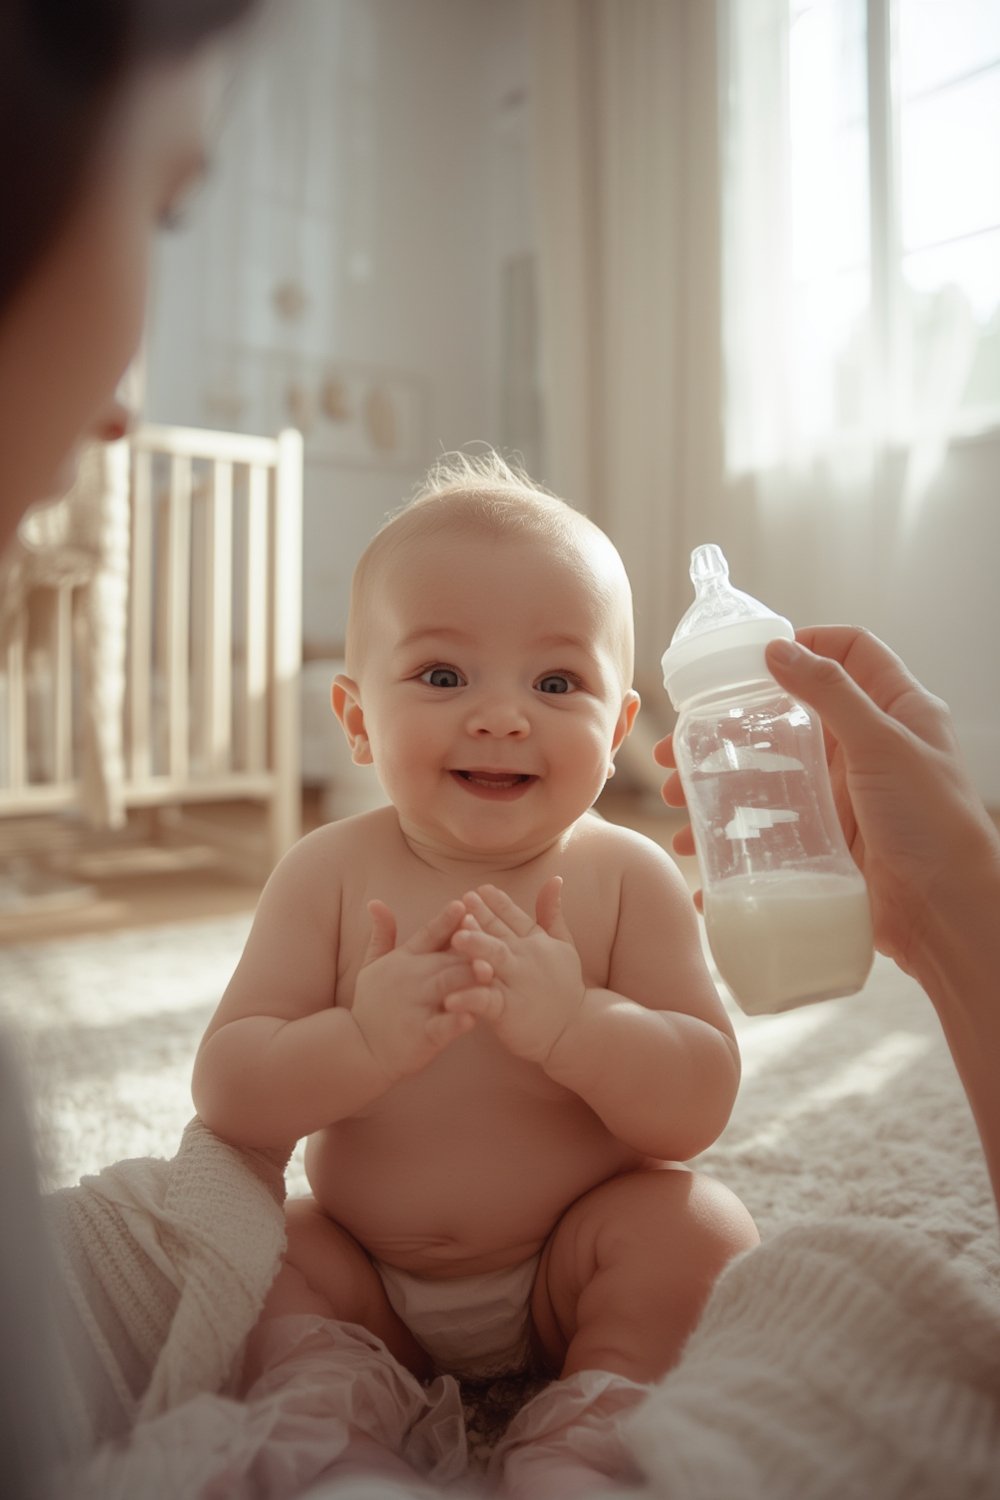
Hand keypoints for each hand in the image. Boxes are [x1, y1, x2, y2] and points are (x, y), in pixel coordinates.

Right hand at [350, 898, 482, 1082]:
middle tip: (491, 936)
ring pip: (447, 987)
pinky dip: (456, 1022)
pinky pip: (442, 1026)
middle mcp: (412, 979)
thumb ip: (382, 933)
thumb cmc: (373, 1002)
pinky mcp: (422, 1035)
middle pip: (445, 957)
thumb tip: (376, 901)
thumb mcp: (372, 963)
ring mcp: (416, 1007)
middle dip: (468, 948)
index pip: (429, 934)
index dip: (446, 919)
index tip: (464, 903)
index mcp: (405, 959)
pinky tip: (472, 1018)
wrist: (360, 1047)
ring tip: (488, 971)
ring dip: (467, 978)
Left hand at [445, 880, 585, 1065]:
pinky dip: (469, 999)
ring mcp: (516, 984)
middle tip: (463, 902)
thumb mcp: (562, 945)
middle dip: (482, 917)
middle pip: (500, 934)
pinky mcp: (508, 1011)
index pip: (513, 916)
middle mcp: (525, 959)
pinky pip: (485, 1001)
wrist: (575, 1029)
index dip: (497, 902)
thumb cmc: (564, 986)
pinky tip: (450, 998)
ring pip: (494, 961)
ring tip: (456, 938)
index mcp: (534, 942)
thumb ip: (552, 913)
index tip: (480, 888)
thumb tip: (554, 878)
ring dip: (476, 947)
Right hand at [656, 626, 999, 976]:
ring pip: (774, 777)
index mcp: (896, 712)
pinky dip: (736, 838)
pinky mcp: (830, 843)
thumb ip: (831, 694)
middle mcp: (870, 749)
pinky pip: (774, 830)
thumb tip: (779, 649)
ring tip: (678, 797)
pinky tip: (702, 849)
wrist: (947, 915)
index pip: (852, 653)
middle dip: (734, 727)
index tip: (750, 659)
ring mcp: (847, 798)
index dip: (806, 643)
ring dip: (723, 784)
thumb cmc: (933, 822)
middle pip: (792, 720)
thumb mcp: (883, 744)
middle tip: (680, 742)